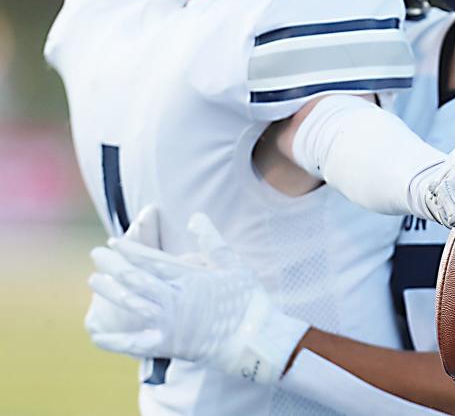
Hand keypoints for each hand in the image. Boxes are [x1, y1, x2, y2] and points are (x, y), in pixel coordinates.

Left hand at [87, 210, 307, 383]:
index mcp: (188, 278)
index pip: (151, 260)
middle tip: (96, 254)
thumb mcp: (232, 264)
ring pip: (130, 303)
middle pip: (134, 278)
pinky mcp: (166, 345)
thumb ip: (211, 240)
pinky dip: (113, 339)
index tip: (113, 242)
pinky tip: (96, 333)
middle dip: (113, 264)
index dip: (130, 250)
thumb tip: (195, 217)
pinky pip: (133, 343)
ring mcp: (167, 322)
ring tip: (94, 280)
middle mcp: (173, 298)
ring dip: (109, 291)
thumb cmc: (246, 300)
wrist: (252, 339)